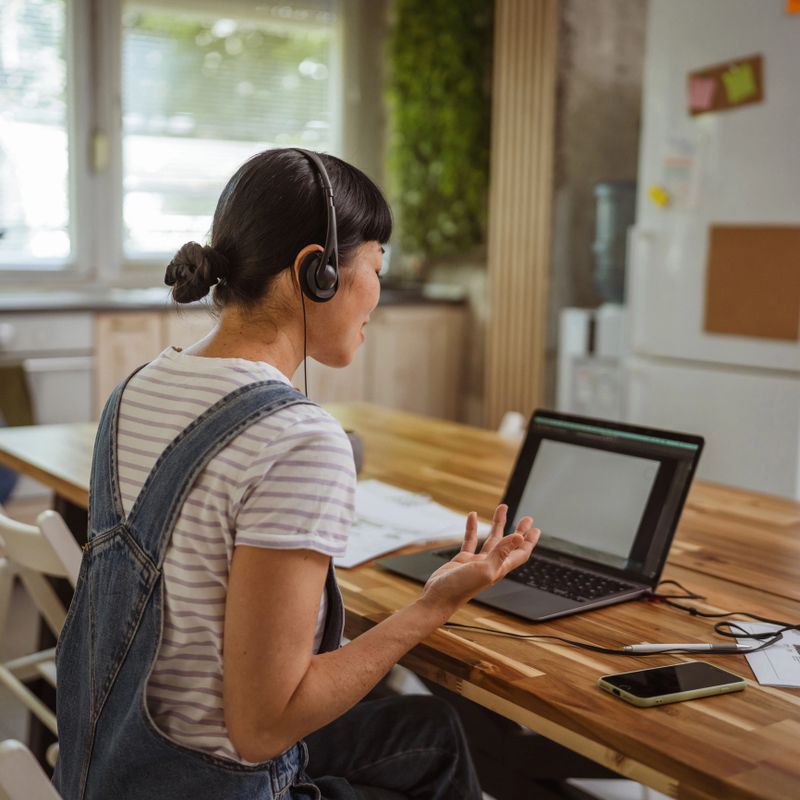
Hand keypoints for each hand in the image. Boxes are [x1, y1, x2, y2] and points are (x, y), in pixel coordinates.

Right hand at [420, 504, 539, 619]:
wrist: (439, 598)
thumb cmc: (462, 589)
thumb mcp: (485, 569)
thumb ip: (501, 553)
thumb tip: (519, 537)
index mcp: (500, 568)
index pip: (520, 553)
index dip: (528, 541)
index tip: (535, 529)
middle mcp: (491, 564)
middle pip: (509, 544)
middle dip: (518, 530)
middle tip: (526, 519)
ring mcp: (477, 561)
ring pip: (491, 539)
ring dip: (497, 524)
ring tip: (501, 509)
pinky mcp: (463, 559)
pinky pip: (470, 540)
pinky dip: (472, 528)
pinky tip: (472, 517)